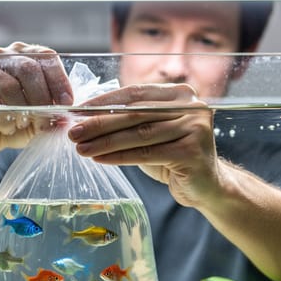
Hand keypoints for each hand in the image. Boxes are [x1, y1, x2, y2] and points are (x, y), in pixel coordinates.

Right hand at [0, 42, 73, 152]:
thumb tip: (66, 120)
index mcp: (24, 54)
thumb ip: (54, 116)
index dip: (59, 82)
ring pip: (9, 86)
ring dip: (22, 111)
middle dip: (41, 98)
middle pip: (27, 68)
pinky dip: (3, 120)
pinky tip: (8, 127)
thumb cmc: (15, 121)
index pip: (46, 57)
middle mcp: (2, 55)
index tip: (67, 104)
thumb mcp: (40, 119)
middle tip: (46, 121)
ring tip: (24, 125)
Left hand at [67, 83, 220, 207]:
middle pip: (135, 114)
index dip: (104, 102)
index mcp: (180, 94)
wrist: (206, 186)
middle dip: (100, 123)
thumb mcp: (152, 133)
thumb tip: (86, 116)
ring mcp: (195, 128)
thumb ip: (130, 120)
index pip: (135, 94)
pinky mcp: (192, 152)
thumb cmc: (173, 157)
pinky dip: (120, 157)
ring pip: (139, 134)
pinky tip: (100, 159)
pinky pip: (147, 154)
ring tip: (81, 148)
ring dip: (105, 142)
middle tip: (73, 131)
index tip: (77, 111)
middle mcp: (191, 106)